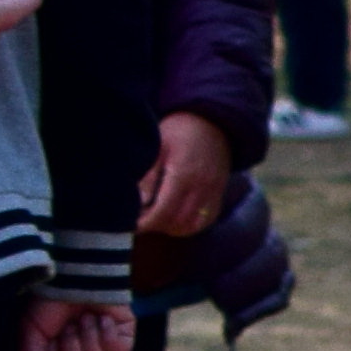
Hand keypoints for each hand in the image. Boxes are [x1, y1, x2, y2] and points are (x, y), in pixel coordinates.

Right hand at [20, 296, 135, 350]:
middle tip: (68, 326)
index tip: (50, 339)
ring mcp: (104, 350)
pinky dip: (107, 334)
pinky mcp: (124, 338)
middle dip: (70, 348)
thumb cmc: (48, 303)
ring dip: (87, 338)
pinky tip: (101, 319)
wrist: (72, 275)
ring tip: (83, 319)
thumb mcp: (29, 331)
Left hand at [138, 111, 232, 239]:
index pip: (164, 211)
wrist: (212, 122)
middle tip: (140, 221)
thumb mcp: (158, 147)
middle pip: (178, 222)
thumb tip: (139, 203)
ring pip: (193, 225)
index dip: (146, 222)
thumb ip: (149, 176)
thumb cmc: (179, 131)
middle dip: (157, 226)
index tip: (132, 224)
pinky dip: (189, 224)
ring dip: (173, 228)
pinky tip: (174, 216)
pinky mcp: (218, 194)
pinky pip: (205, 220)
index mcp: (184, 175)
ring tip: (156, 219)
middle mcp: (202, 188)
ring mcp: (213, 193)